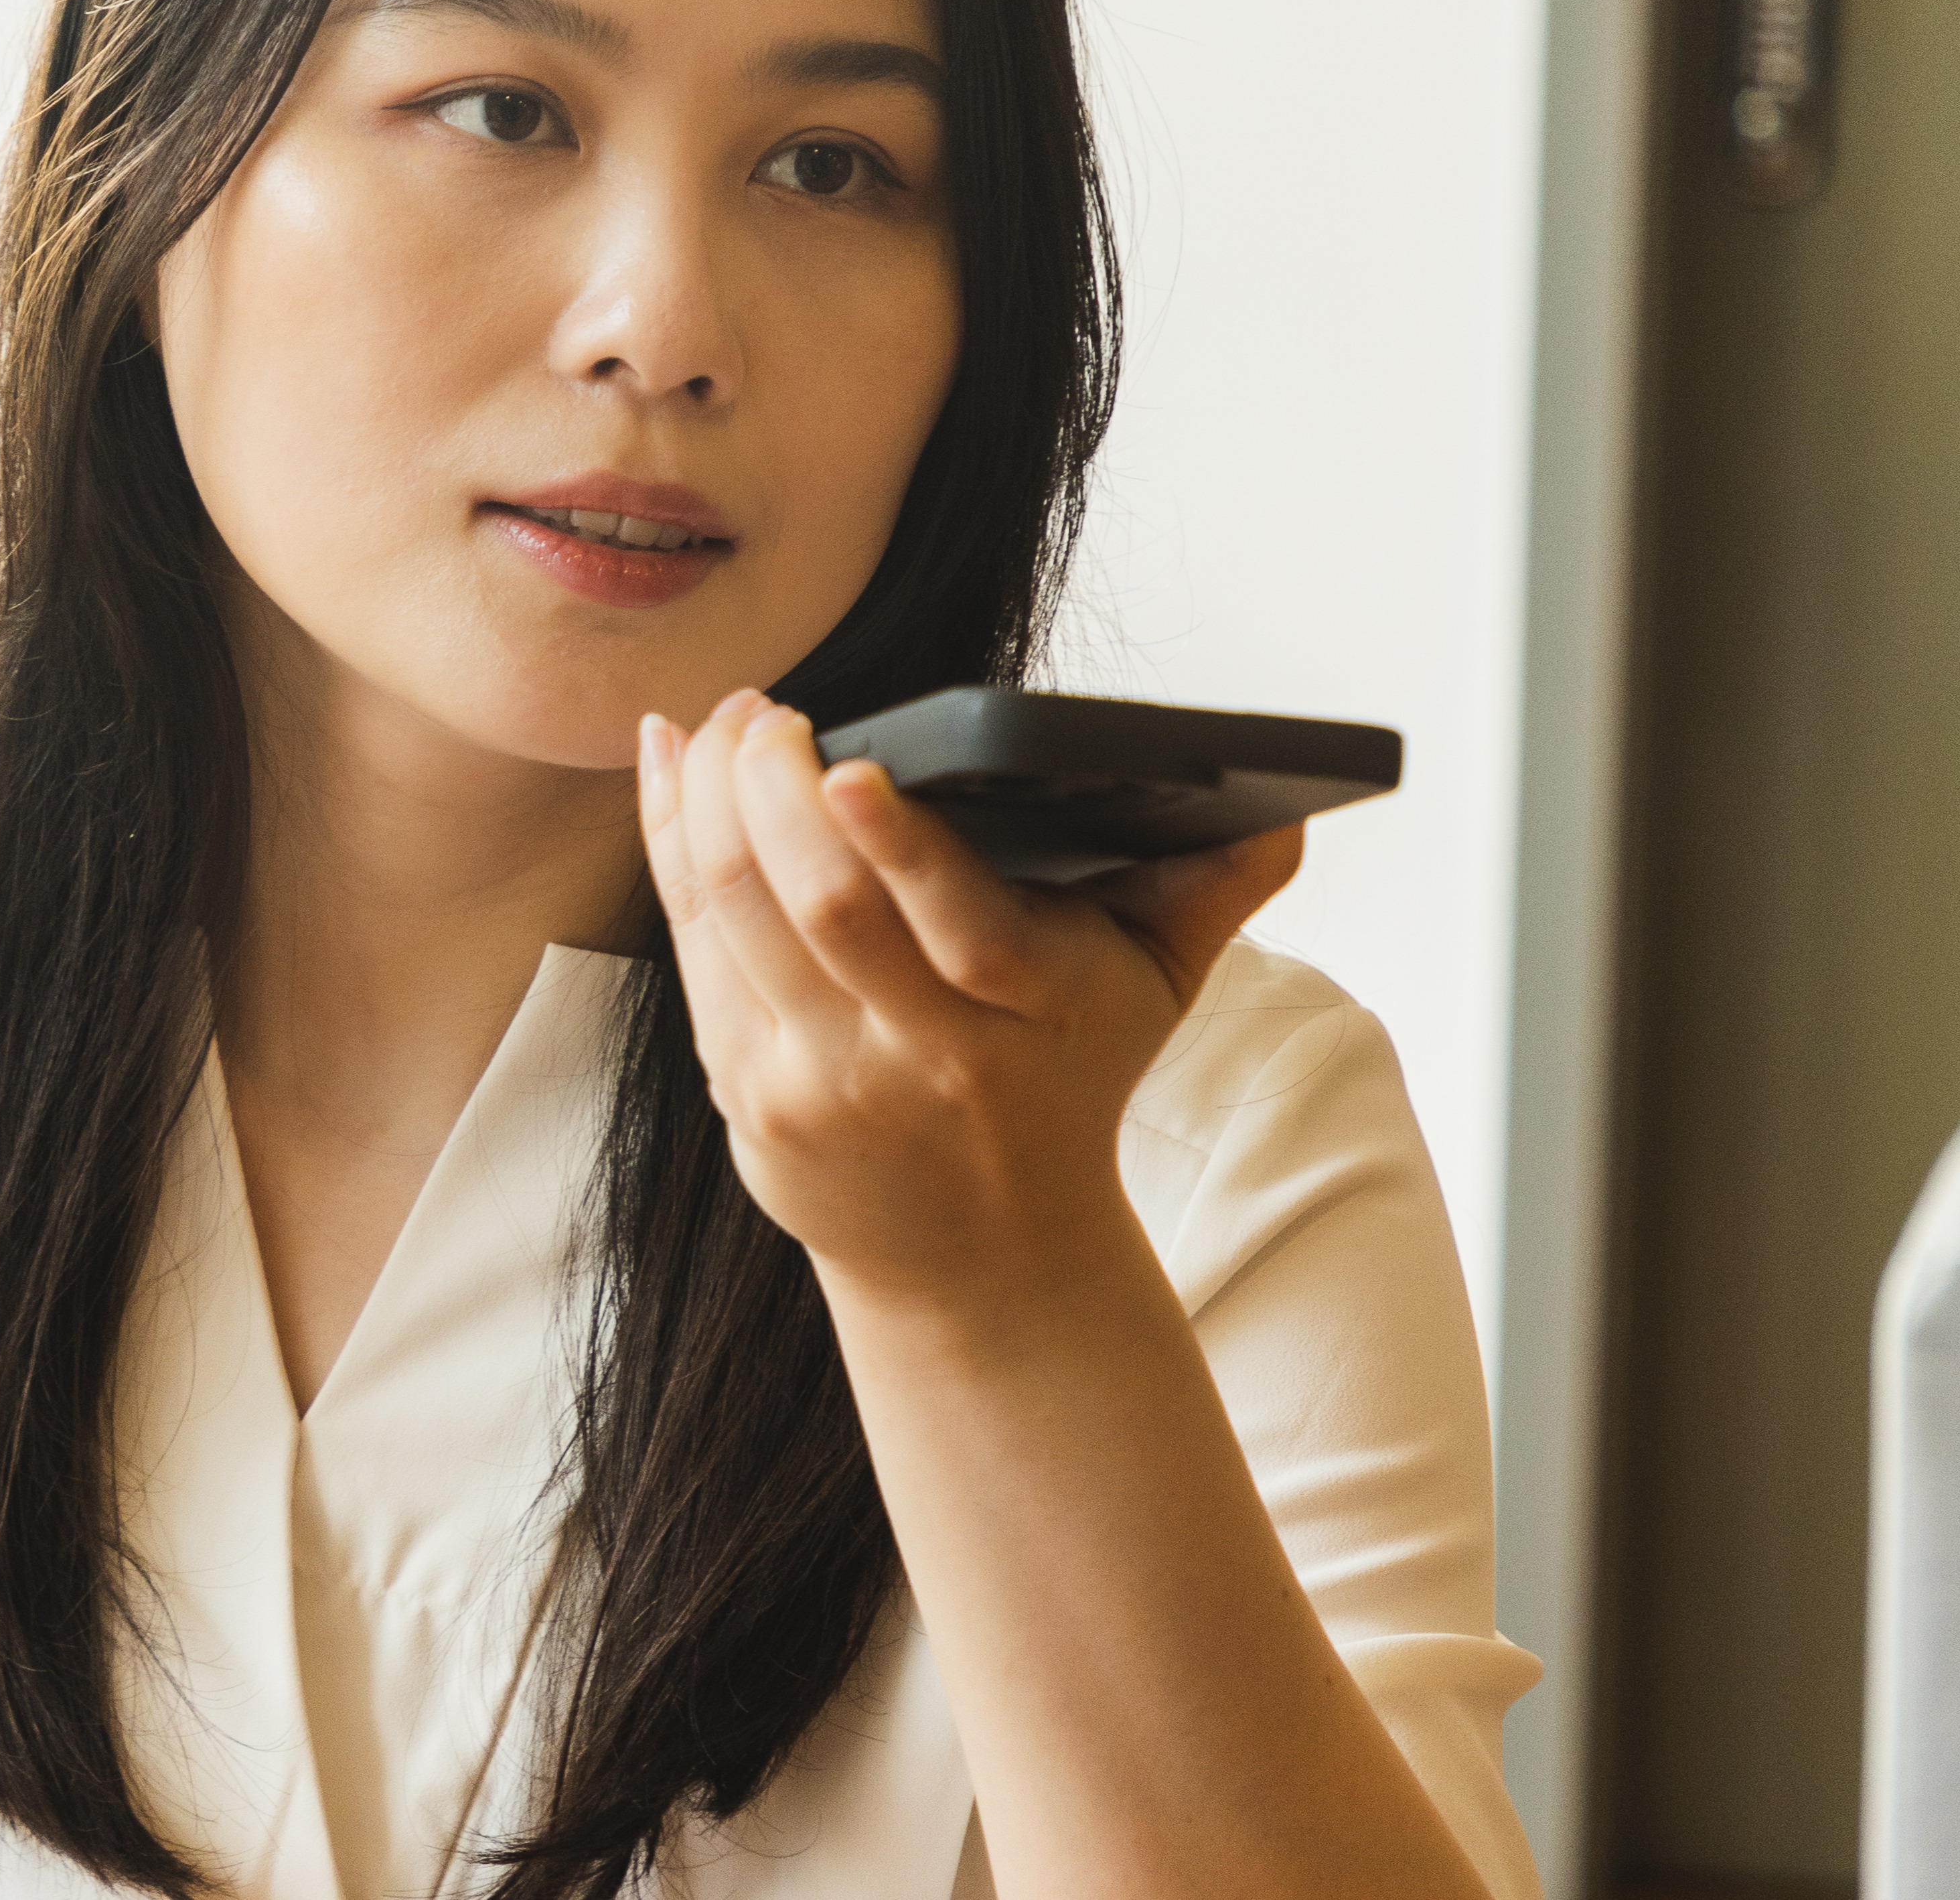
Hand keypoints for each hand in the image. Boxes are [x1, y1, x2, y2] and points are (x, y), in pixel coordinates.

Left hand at [632, 690, 1306, 1309]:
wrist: (985, 1253)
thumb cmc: (1069, 1083)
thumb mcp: (1155, 994)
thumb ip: (1210, 893)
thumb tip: (1290, 809)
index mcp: (1030, 1017)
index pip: (954, 925)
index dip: (891, 841)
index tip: (845, 764)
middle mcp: (920, 1057)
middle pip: (819, 907)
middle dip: (768, 789)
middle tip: (761, 707)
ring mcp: (820, 1081)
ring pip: (736, 917)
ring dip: (707, 801)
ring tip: (715, 722)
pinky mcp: (746, 1092)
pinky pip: (691, 949)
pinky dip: (669, 845)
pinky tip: (669, 768)